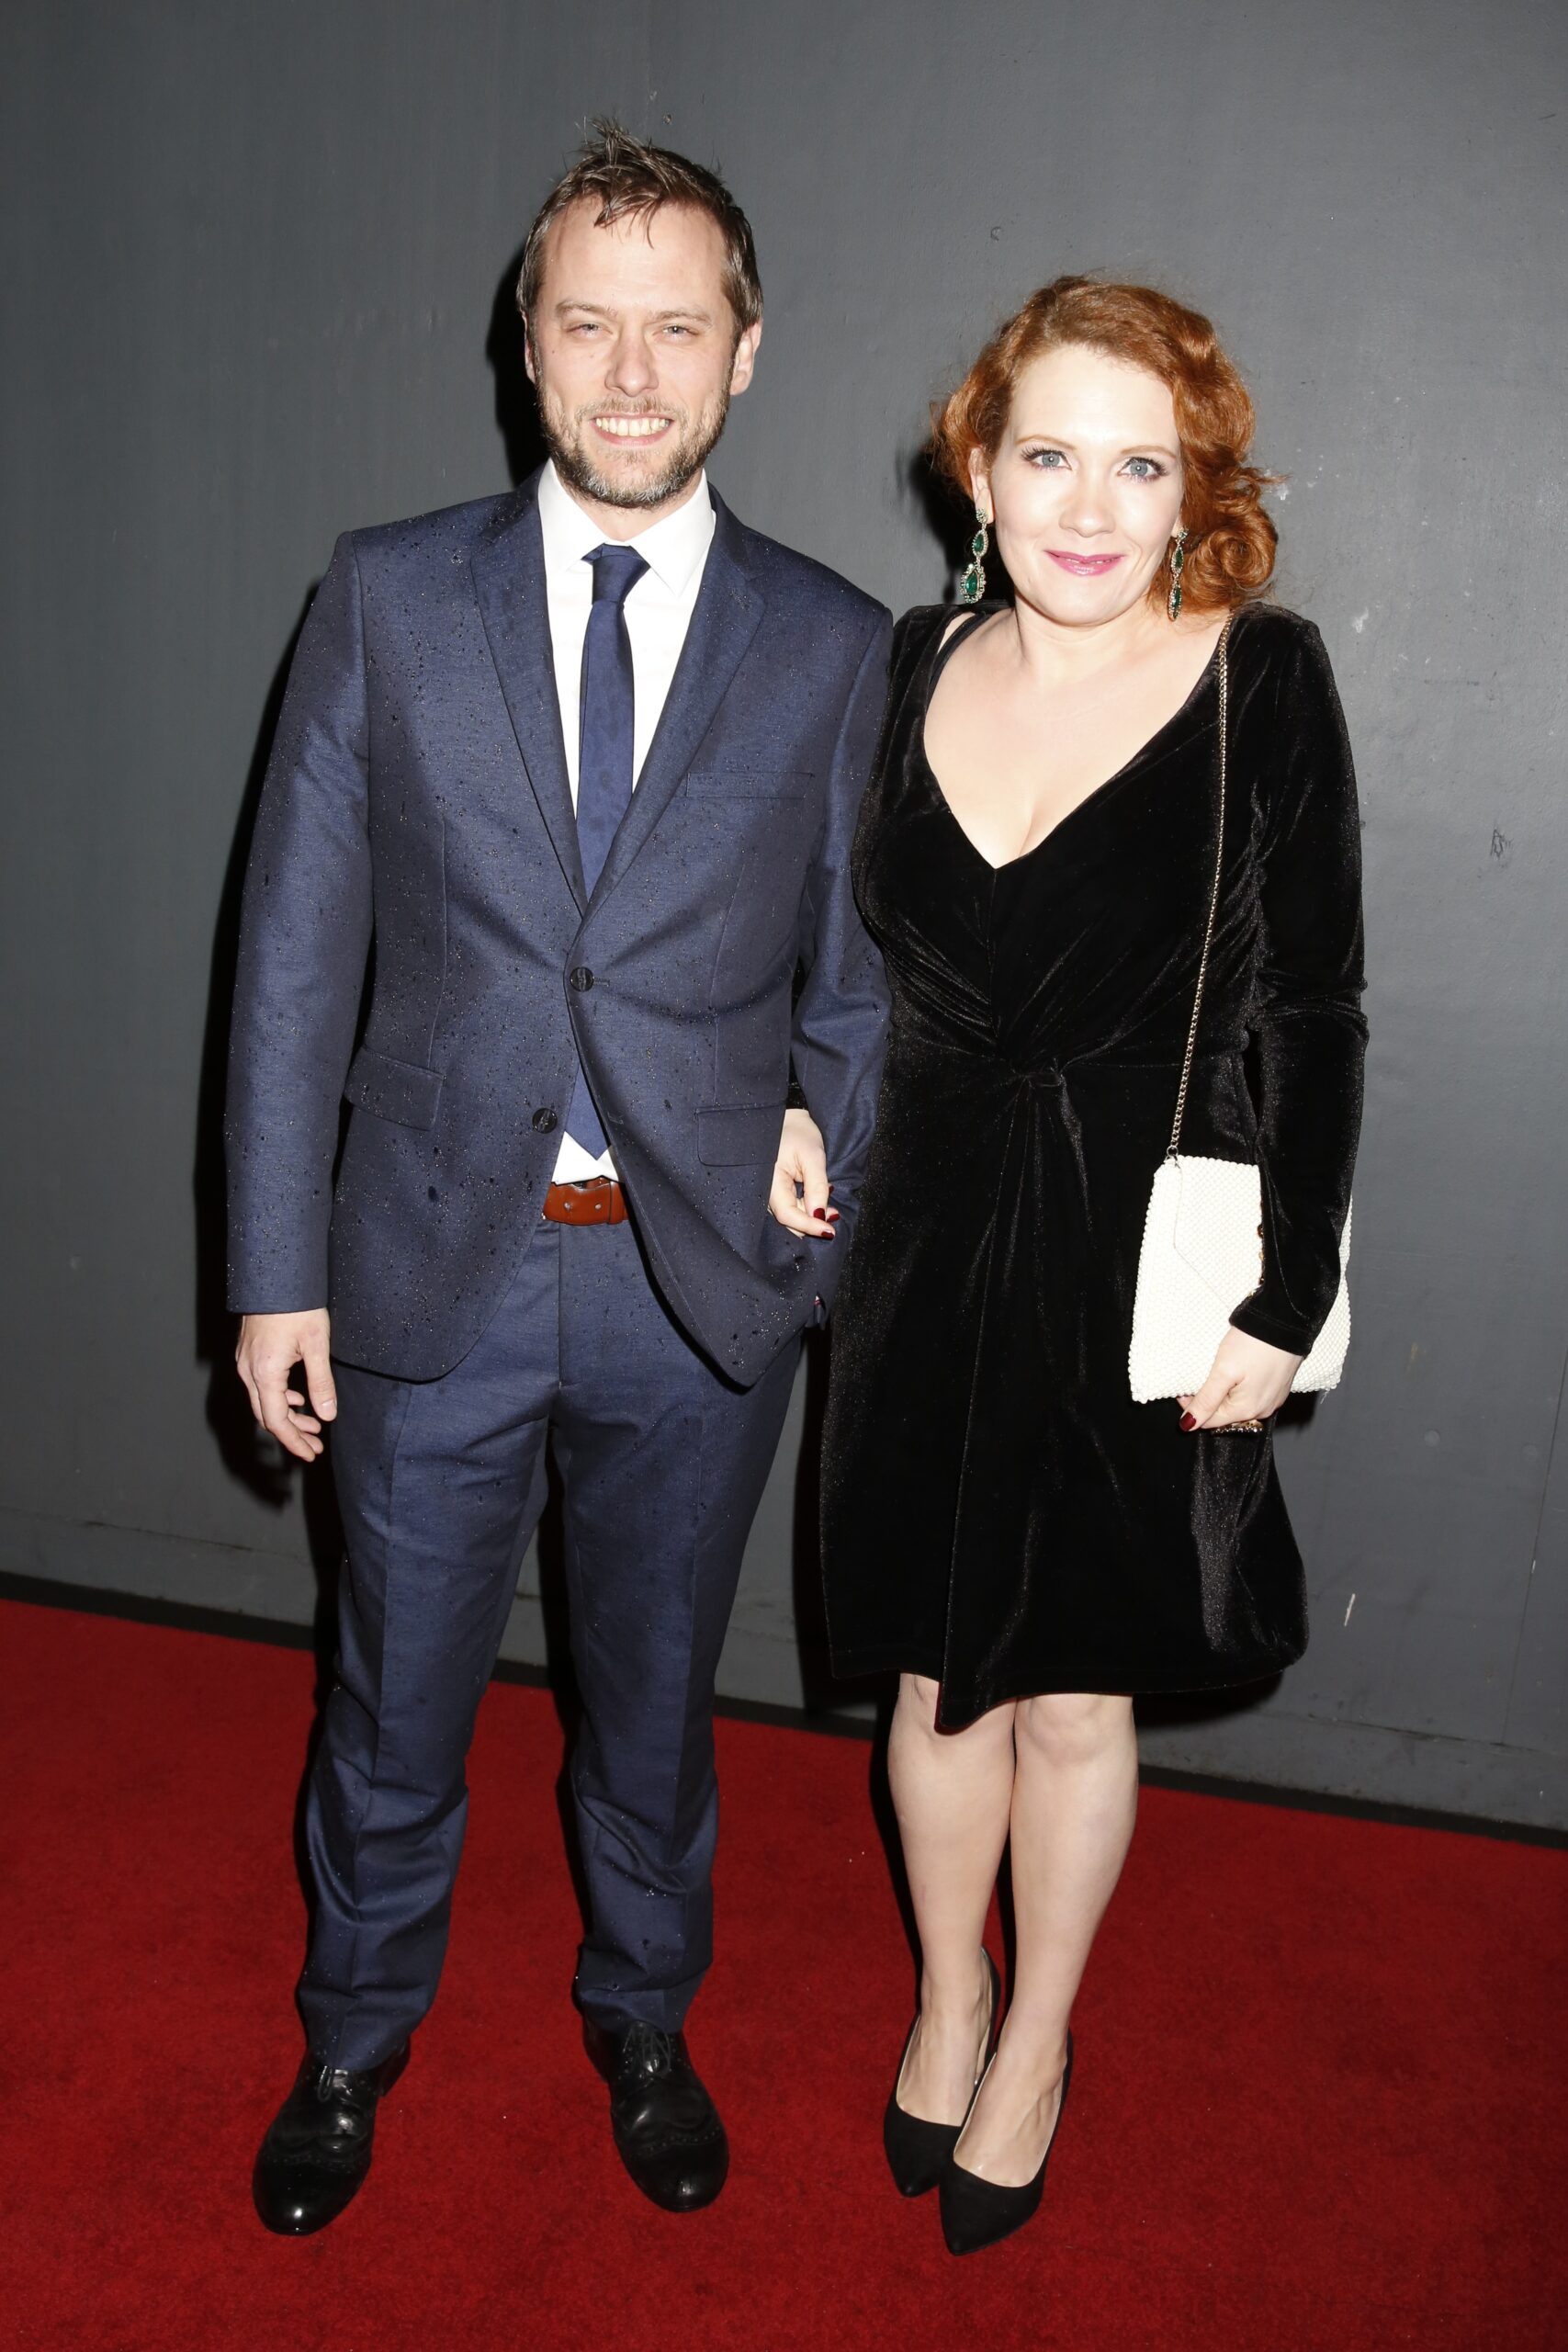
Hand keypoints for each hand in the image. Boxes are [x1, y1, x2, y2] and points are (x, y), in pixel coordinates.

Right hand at [236, 1308, 336, 1461]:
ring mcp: (245, 1362)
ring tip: (313, 1424)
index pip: (276, 1421)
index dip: (293, 1442)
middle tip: (315, 1445)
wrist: (275, 1273)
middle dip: (291, 1433)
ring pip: (263, 1401)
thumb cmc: (297, 1305)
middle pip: (266, 1415)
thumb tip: (327, 1415)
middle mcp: (248, 1370)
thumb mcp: (316, 1345)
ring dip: (286, 1416)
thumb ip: (321, 1383)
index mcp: (264, 1373)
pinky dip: (279, 1398)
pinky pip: (260, 1386)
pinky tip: (297, 1398)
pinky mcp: (248, 1353)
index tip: (310, 1454)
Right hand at [767, 1107, 838, 1241]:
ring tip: (830, 1208)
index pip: (787, 1214)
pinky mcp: (776, 1190)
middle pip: (787, 1220)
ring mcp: (770, 1191)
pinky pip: (789, 1207)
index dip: (808, 1226)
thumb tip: (819, 1215)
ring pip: (789, 1216)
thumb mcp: (813, 1157)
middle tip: (834, 1215)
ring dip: (810, 1216)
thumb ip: (817, 1187)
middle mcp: (765, 1190)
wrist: (789, 1118)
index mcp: (770, 1180)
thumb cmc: (799, 1133)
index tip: (829, 1230)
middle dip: (810, 1223)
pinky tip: (819, 1203)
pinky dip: (805, 1209)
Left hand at [1179, 1327, 1302, 1431]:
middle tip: (1200, 1376)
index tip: (1184, 1388)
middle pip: (1224, 1414)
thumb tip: (1189, 1425)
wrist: (1286, 1322)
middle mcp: (1262, 1410)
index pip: (1209, 1421)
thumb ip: (1207, 1400)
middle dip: (1208, 1400)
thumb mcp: (1223, 1371)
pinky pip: (1251, 1394)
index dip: (1192, 1407)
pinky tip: (1237, 1370)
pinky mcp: (1277, 1387)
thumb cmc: (1256, 1344)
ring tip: (1218, 1371)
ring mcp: (1271, 1399)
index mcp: (1247, 1410)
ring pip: (1237, 1404)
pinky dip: (1239, 1387)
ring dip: (1223, 1393)